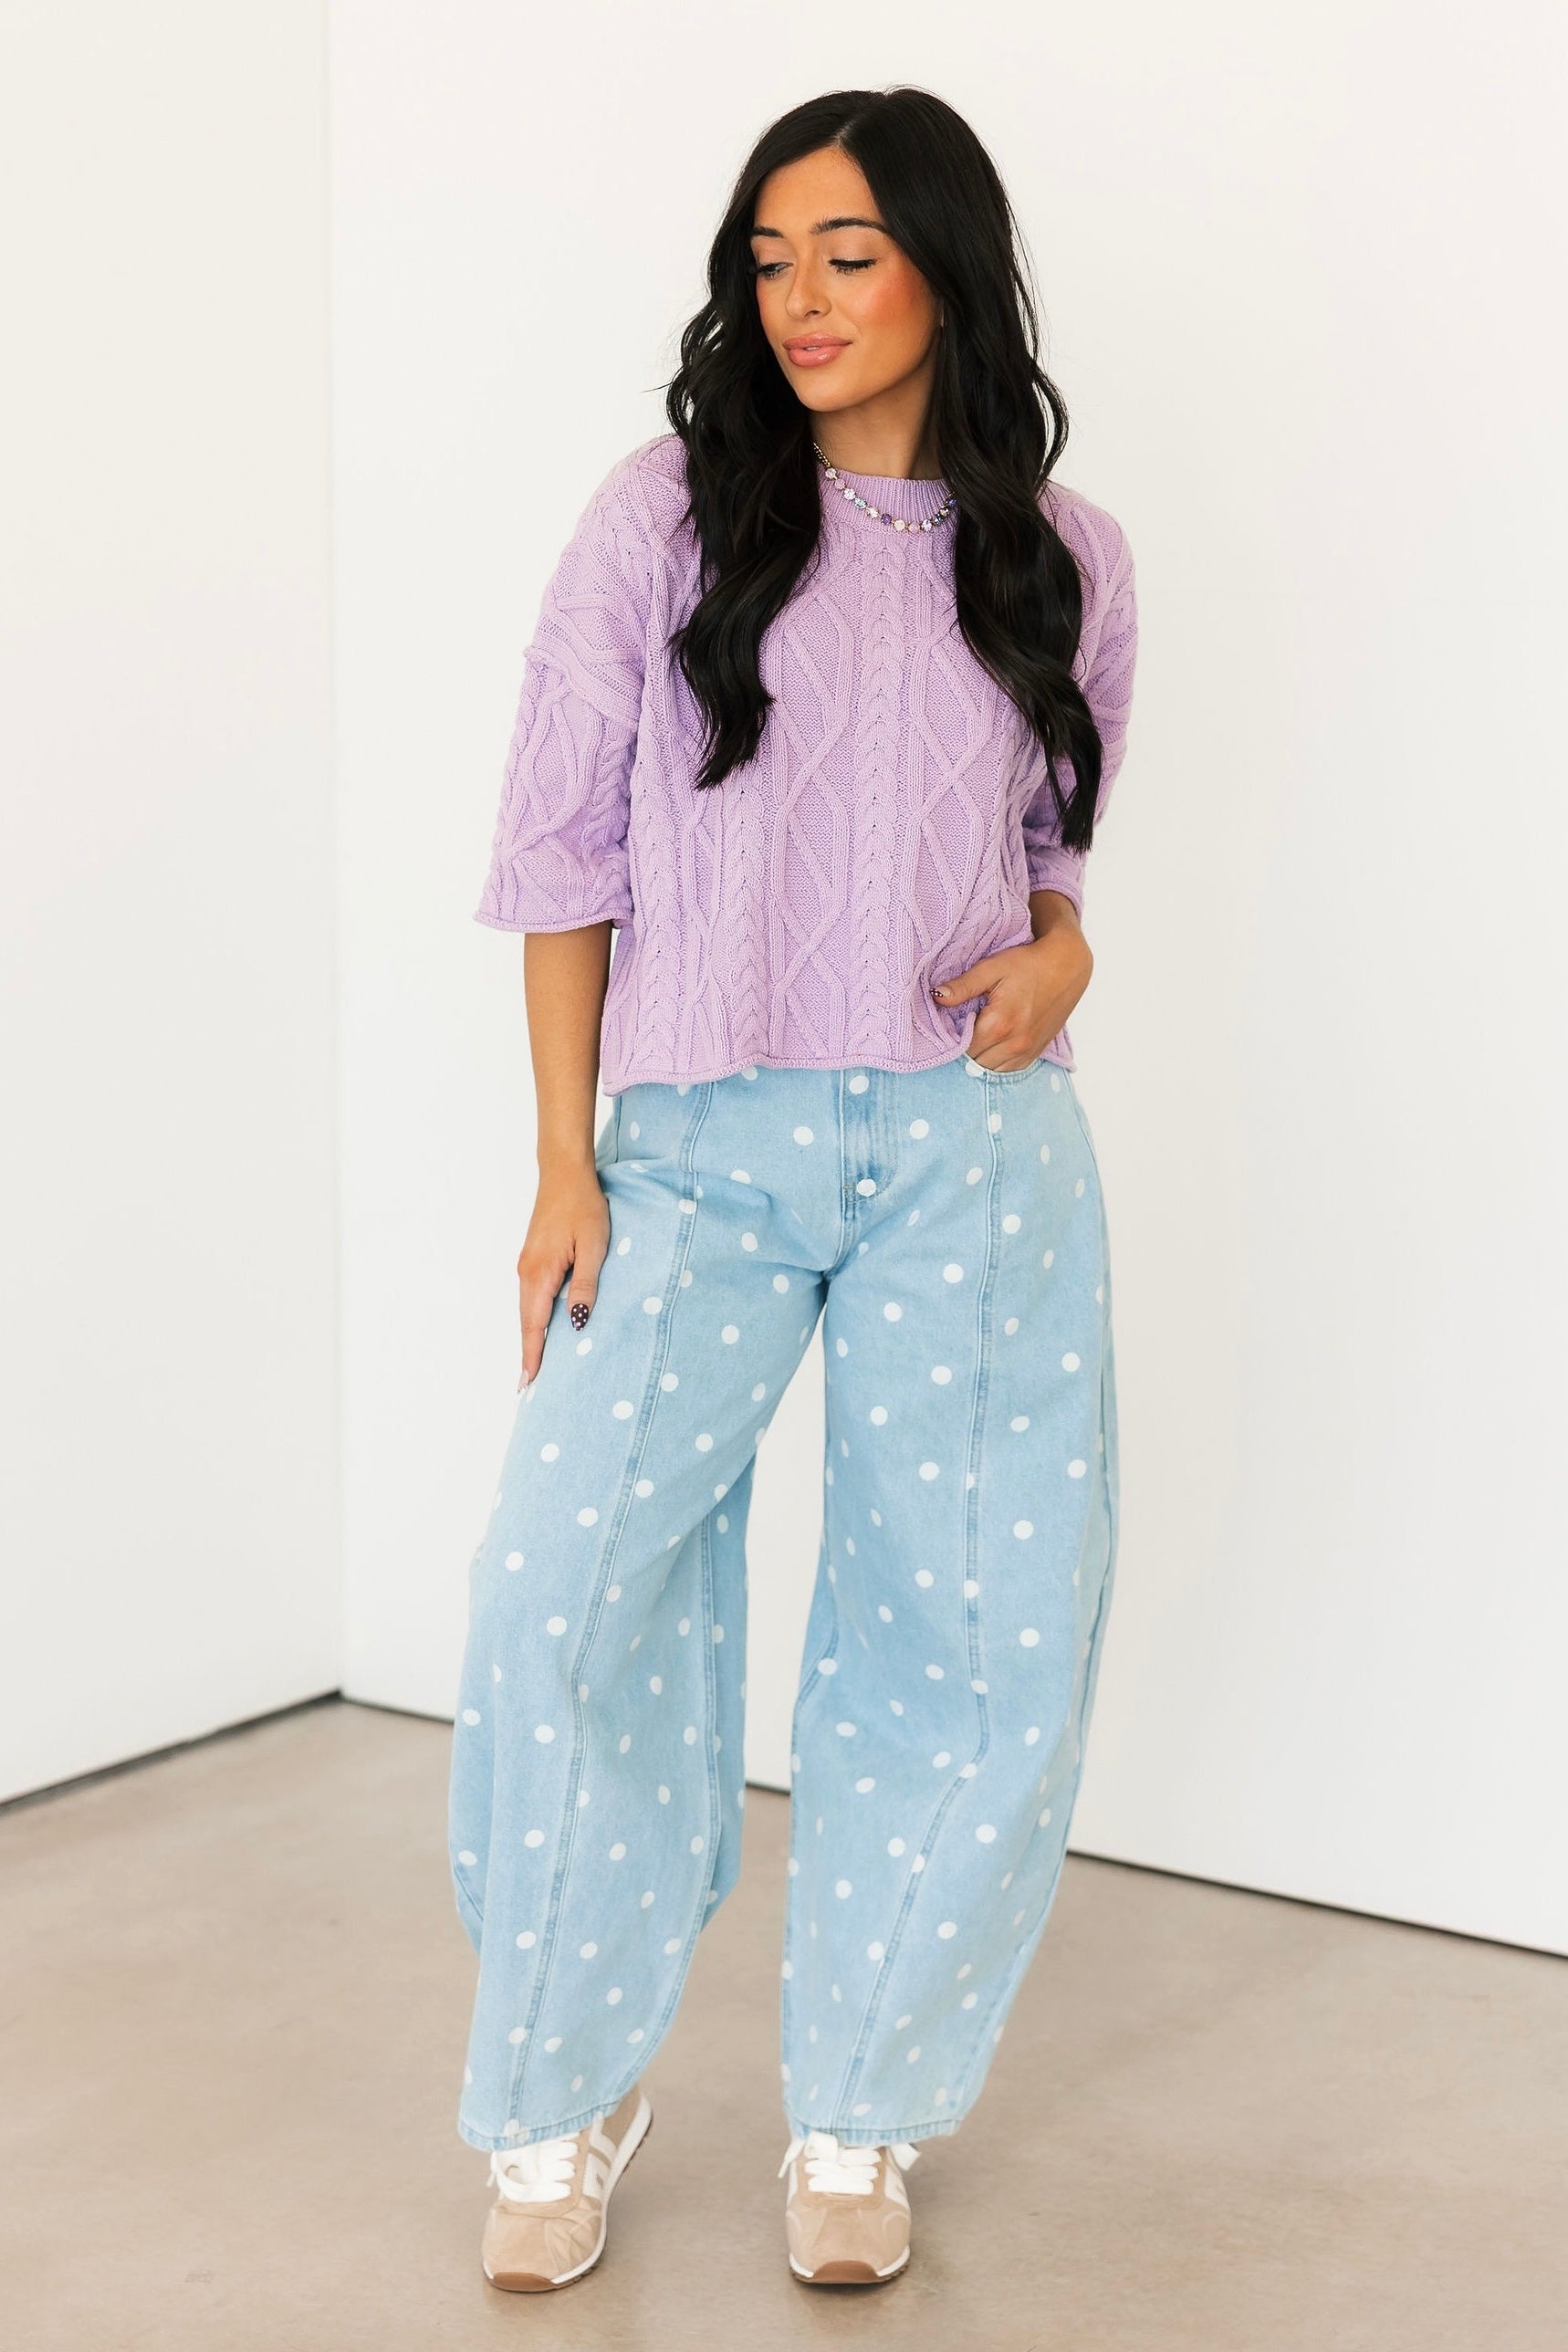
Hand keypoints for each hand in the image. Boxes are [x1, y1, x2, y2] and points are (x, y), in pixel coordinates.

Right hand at [516, 1163, 609, 1389]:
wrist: (564, 1174)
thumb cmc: (583, 1206)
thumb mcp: (594, 1247)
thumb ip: (585, 1285)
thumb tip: (577, 1323)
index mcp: (540, 1273)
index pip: (534, 1325)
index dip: (532, 1356)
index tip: (527, 1384)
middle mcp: (526, 1272)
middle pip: (526, 1322)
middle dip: (529, 1354)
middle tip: (529, 1387)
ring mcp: (526, 1265)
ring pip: (527, 1310)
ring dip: (532, 1337)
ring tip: (537, 1366)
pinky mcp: (532, 1259)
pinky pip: (531, 1297)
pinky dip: (534, 1318)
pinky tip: (543, 1329)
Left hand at [932, 903, 1093, 1071]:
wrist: (1067, 966)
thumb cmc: (1028, 964)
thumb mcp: (992, 968)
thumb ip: (963, 986)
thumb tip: (936, 996)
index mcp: (999, 1024)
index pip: (960, 1047)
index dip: (951, 1038)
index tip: (950, 1024)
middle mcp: (1014, 1044)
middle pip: (973, 1062)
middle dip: (963, 1049)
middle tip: (962, 1028)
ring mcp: (1026, 1052)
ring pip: (989, 1070)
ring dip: (979, 1057)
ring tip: (977, 1035)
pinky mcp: (1034, 1053)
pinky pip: (1006, 1070)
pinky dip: (995, 1061)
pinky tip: (992, 1044)